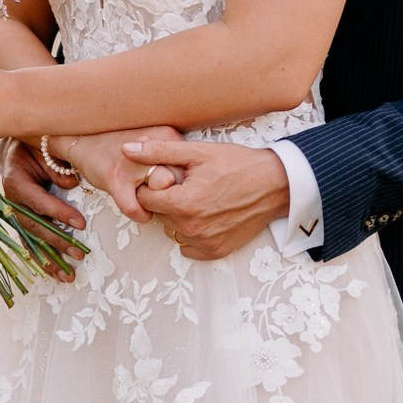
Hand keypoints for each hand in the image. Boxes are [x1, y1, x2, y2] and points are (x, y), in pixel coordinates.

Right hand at [0, 140, 85, 273]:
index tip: (81, 223)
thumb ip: (57, 165)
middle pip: (34, 227)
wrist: (17, 150)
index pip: (37, 201)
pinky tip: (55, 274)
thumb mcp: (46, 149)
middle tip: (79, 253)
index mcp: (14, 181)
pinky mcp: (21, 223)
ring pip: (32, 241)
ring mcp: (15, 215)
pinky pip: (31, 244)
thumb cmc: (34, 147)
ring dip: (50, 259)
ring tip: (68, 275)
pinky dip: (43, 260)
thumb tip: (72, 184)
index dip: (58, 213)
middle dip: (57, 242)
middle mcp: (11, 202)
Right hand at [55, 126, 185, 221]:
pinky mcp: (115, 178)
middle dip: (177, 196)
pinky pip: (136, 208)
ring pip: (160, 195)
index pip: (192, 166)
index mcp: (166, 135)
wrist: (84, 139)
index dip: (190, 184)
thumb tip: (199, 182)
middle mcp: (151, 146)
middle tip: (173, 202)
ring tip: (158, 207)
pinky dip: (141, 215)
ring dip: (160, 207)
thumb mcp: (154, 140)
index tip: (186, 190)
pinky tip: (142, 212)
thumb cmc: (123, 144)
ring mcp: (132, 163)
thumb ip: (176, 156)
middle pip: (179, 181)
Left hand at [128, 139, 293, 260]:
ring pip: (172, 231)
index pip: (144, 199)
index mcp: (183, 204)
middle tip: (188, 186)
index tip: (169, 177)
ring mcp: (204, 243)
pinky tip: (206, 215)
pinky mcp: (216, 252)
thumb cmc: (237, 164)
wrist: (276, 185)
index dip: (152, 186)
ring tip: (200, 199)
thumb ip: (159, 151)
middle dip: (166, 201)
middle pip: (159, 215)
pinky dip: (192, 233)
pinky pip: (188, 246)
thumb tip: (126, 150)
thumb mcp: (197, 152)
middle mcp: (191, 229)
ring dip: (178, 217)